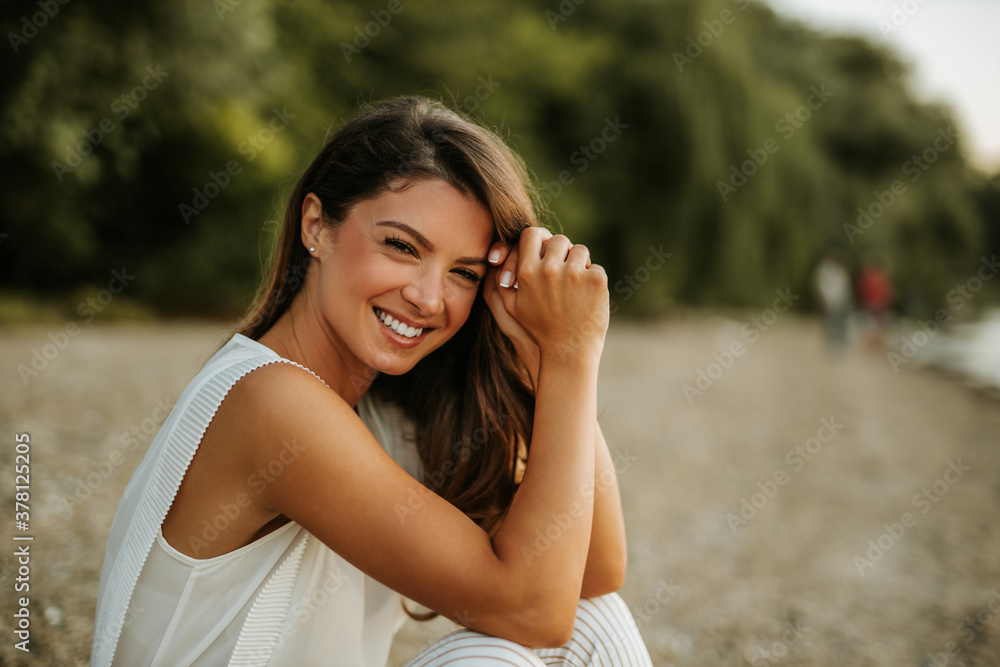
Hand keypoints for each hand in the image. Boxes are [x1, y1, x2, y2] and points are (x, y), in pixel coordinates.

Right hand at [483, 227, 608, 368]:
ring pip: (580, 251)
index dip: (540, 240)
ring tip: (577, 285)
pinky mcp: (595, 280)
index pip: (531, 234)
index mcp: (527, 273)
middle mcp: (549, 270)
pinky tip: (588, 297)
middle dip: (563, 253)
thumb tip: (500, 255)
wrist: (568, 353)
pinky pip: (595, 267)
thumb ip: (503, 279)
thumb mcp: (512, 307)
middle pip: (558, 240)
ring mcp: (574, 274)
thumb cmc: (539, 330)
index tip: (545, 251)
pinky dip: (594, 280)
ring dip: (580, 264)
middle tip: (564, 270)